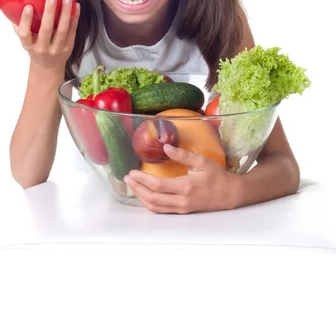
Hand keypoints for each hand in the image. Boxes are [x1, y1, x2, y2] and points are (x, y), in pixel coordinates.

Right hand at [13, 0, 79, 69]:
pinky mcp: (68, 47)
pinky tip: (76, 6)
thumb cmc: (35, 49)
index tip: (28, 7)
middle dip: (49, 12)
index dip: (25, 20)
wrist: (48, 67)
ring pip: (62, 30)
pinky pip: (72, 31)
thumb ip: (20, 26)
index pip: (24, 34)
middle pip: (46, 30)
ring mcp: (57, 48)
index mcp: (29, 45)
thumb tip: (14, 5)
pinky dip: (74, 17)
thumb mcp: (26, 41)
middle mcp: (42, 48)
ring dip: (65, 13)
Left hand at [124, 144, 239, 213]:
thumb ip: (183, 155)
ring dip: (141, 197)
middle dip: (137, 189)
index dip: (142, 179)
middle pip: (152, 198)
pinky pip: (162, 210)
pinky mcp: (183, 211)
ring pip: (155, 207)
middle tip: (128, 179)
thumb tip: (165, 146)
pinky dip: (150, 203)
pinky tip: (145, 195)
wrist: (231, 195)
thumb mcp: (202, 162)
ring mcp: (182, 208)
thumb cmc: (217, 176)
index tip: (133, 172)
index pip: (158, 185)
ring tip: (133, 186)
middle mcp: (182, 200)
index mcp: (186, 187)